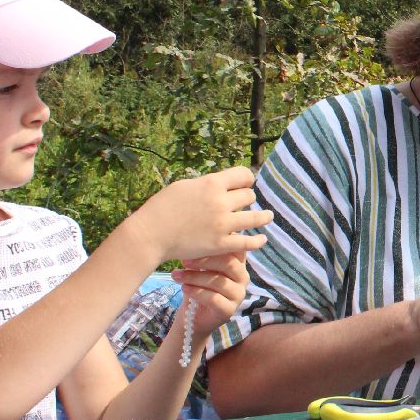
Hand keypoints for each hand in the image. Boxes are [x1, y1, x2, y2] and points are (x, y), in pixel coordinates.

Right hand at [133, 167, 273, 262]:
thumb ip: (206, 185)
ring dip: (263, 216)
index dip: (246, 179)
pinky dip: (258, 241)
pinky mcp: (221, 244)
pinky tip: (263, 239)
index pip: (243, 175)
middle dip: (246, 198)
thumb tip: (222, 184)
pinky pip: (248, 243)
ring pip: (255, 217)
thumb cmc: (162, 207)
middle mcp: (221, 202)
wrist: (150, 234)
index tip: (245, 183)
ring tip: (268, 216)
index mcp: (212, 183)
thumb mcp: (184, 186)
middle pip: (248, 195)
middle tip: (244, 203)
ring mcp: (223, 224)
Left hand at [171, 252, 248, 352]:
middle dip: (204, 260)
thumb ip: (205, 252)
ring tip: (176, 275)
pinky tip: (184, 288)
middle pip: (229, 263)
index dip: (218, 244)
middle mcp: (243, 278)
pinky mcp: (229, 310)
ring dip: (194, 277)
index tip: (196, 242)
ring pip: (218, 281)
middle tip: (184, 260)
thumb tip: (194, 233)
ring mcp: (238, 295)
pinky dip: (196, 292)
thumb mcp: (201, 266)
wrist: (193, 316)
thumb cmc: (198, 285)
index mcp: (238, 264)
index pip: (236, 248)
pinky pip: (214, 298)